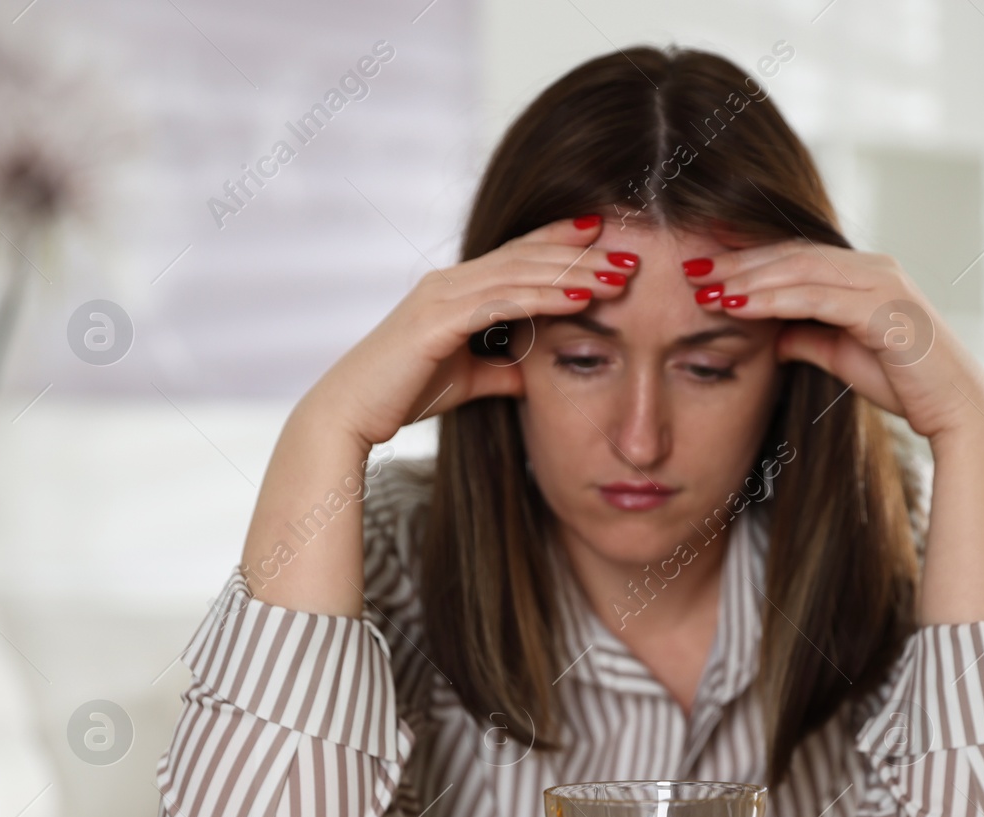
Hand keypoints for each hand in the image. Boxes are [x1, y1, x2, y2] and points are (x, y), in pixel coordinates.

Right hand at [306, 214, 639, 446]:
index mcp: (456, 288)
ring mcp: (441, 296)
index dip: (561, 241)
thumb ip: (503, 371)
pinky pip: (501, 303)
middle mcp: (449, 281)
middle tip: (631, 253)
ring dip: (573, 273)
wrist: (351, 413)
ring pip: (520, 273)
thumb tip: (536, 375)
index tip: (605, 236)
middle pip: (528, 256)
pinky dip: (543, 298)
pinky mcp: (437, 321)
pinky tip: (579, 299)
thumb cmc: (403, 393)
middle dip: (582, 253)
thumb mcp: (468, 380)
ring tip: (619, 275)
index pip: (518, 254)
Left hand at [682, 242, 980, 440]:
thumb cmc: (906, 383)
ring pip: (800, 268)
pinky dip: (774, 299)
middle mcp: (873, 267)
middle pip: (791, 252)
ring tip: (703, 287)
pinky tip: (738, 307)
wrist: (954, 409)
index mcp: (864, 272)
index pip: (795, 253)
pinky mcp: (884, 309)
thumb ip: (808, 336)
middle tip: (689, 266)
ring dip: (747, 277)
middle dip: (737, 259)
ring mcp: (882, 283)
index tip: (702, 262)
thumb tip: (772, 334)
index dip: (747, 255)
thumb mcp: (842, 355)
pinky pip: (817, 297)